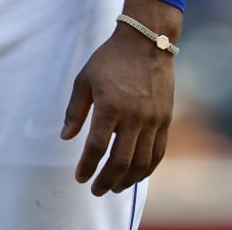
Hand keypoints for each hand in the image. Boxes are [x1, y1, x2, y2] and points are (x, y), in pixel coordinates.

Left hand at [60, 0, 181, 195]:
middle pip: (120, 161)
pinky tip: (135, 175)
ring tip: (114, 187)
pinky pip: (158, 152)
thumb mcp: (85, 79)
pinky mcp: (166, 120)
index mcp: (111, 105)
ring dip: (127, 180)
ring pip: (141, 162)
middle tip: (96, 190)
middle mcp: (134, 116)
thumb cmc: (111, 58)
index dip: (87, 166)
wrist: (147, 41)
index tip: (80, 177)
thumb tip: (66, 137)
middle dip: (106, 180)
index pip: (97, 146)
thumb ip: (75, 110)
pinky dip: (146, 169)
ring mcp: (153, 120)